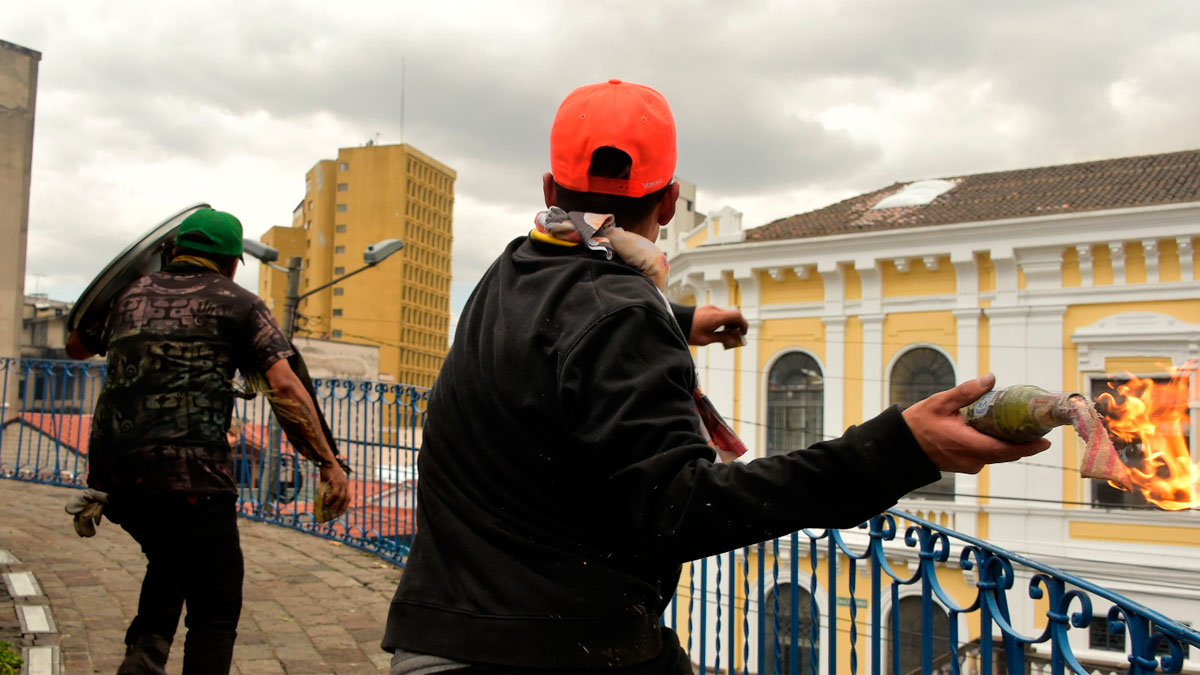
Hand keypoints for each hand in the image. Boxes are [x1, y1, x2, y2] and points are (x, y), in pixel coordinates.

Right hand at [318, 462, 349, 515]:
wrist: (328, 461)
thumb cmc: (328, 472)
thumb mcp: (331, 481)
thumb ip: (329, 489)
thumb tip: (323, 499)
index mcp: (345, 485)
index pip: (348, 497)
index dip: (345, 505)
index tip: (341, 512)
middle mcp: (345, 484)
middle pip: (346, 499)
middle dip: (341, 507)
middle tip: (335, 513)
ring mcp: (341, 483)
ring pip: (341, 497)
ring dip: (335, 504)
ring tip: (329, 509)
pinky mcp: (336, 481)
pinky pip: (335, 492)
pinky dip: (331, 498)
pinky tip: (326, 502)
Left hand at [689, 305, 747, 348]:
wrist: (675, 321)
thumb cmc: (688, 331)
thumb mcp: (706, 339)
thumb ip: (721, 339)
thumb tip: (733, 340)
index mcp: (716, 317)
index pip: (737, 316)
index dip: (743, 324)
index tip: (743, 334)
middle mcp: (715, 310)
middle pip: (733, 315)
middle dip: (736, 326)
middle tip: (734, 338)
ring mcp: (710, 308)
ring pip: (726, 315)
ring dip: (729, 324)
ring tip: (725, 336)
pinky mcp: (706, 309)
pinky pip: (719, 314)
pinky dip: (722, 322)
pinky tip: (718, 331)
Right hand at [902, 374, 1050, 472]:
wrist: (901, 447)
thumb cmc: (917, 424)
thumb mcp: (940, 402)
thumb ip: (966, 392)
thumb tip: (990, 379)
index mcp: (967, 444)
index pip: (1005, 450)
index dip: (1027, 447)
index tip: (1045, 441)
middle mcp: (971, 459)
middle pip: (1006, 454)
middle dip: (1024, 444)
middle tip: (1038, 429)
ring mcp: (968, 465)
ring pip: (996, 456)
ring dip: (1008, 444)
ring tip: (1018, 427)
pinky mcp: (965, 465)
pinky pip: (986, 456)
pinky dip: (995, 446)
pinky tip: (995, 432)